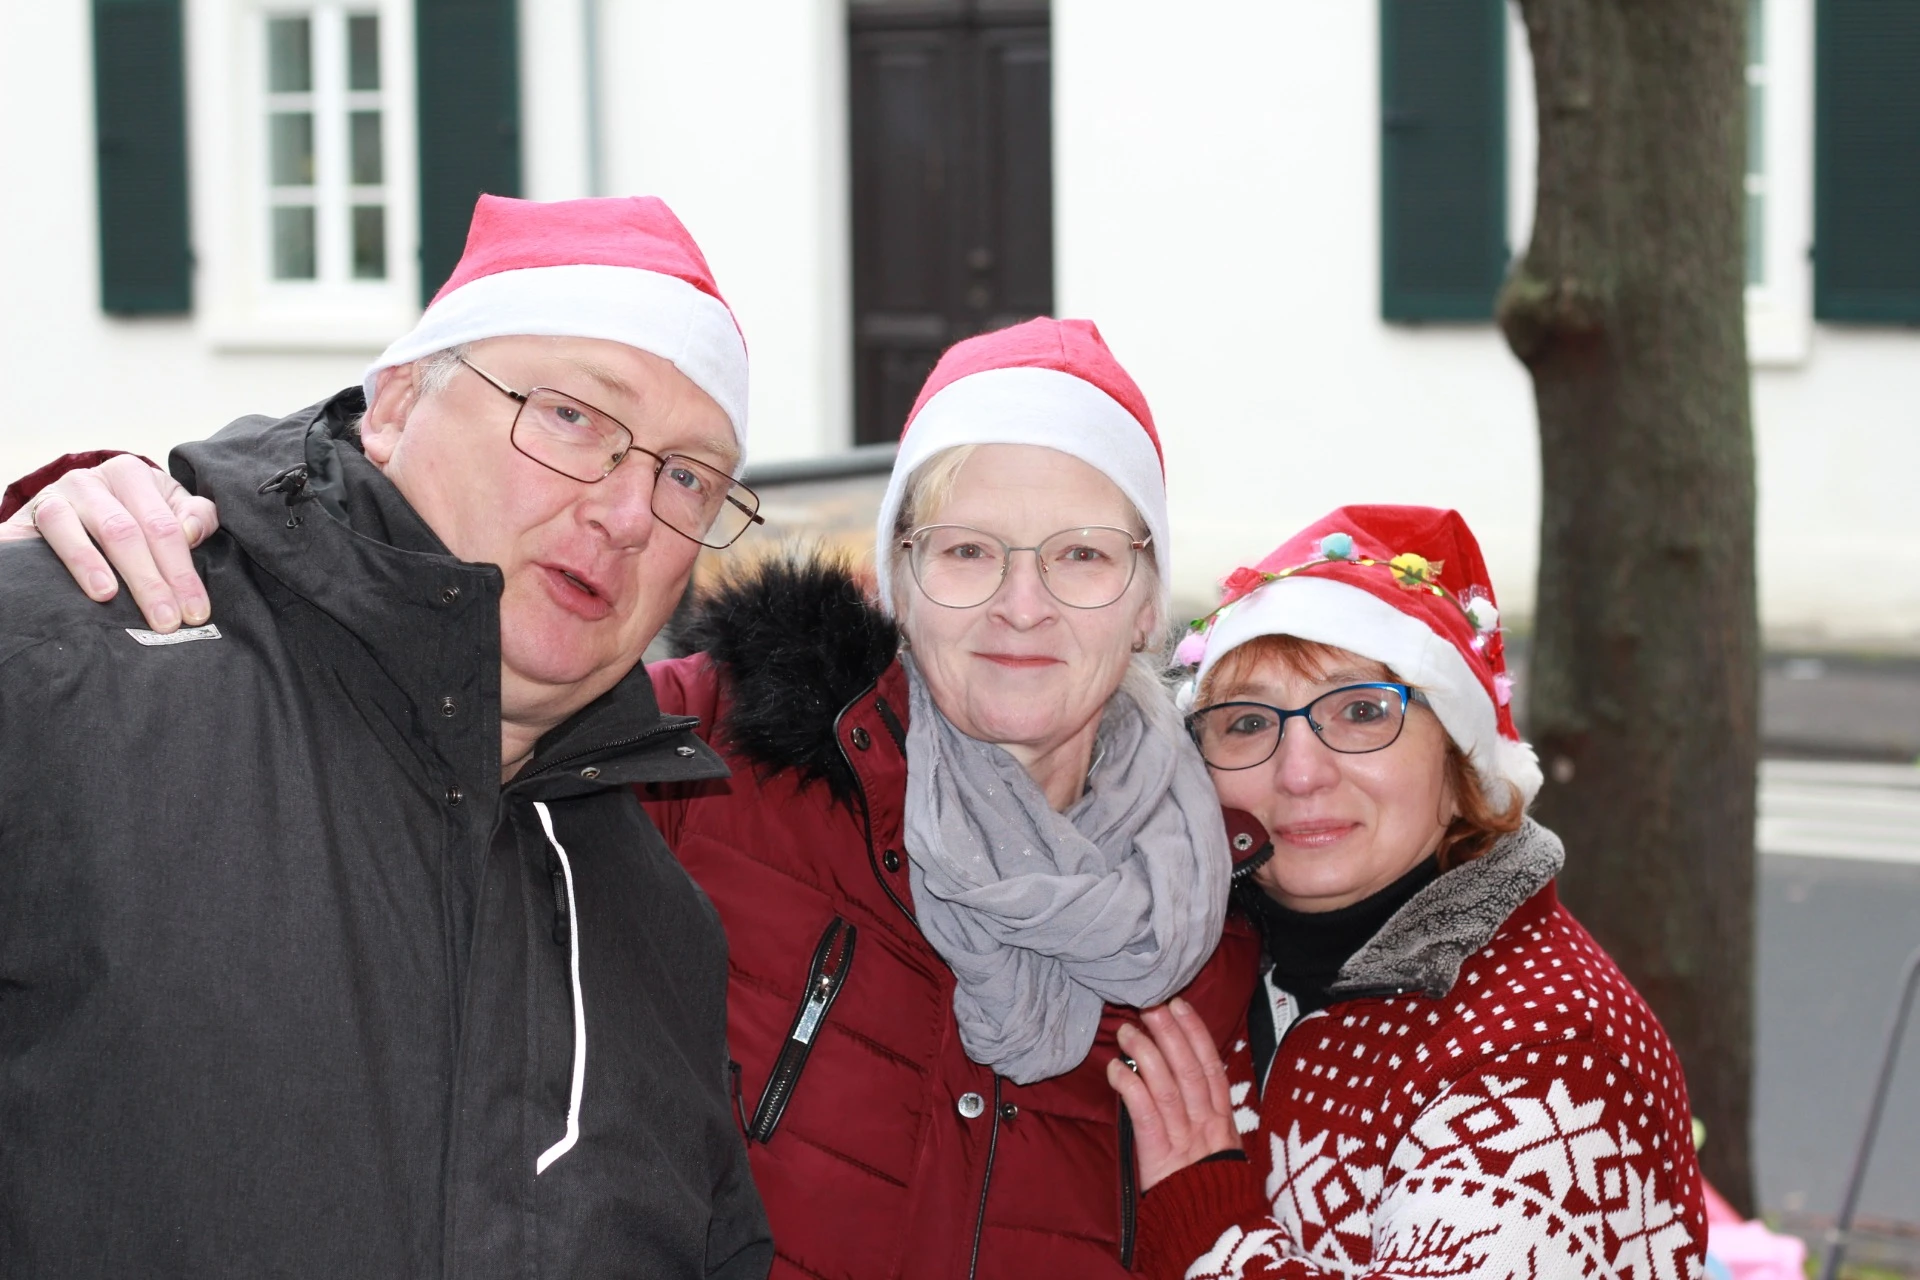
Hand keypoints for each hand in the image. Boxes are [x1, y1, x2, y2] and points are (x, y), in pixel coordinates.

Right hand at [0, 455, 216, 631]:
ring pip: (79, 529)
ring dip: (93, 566)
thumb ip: (196, 517)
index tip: (195, 612)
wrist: (66, 508)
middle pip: (126, 532)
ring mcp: (60, 494)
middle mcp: (95, 480)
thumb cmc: (129, 511)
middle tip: (165, 621)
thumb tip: (192, 533)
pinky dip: (66, 557)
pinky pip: (49, 531)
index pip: (165, 527)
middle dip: (149, 581)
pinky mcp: (35, 511)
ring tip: (108, 597)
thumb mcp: (168, 506)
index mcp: (133, 474)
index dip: (182, 573)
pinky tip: (81, 583)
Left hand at [1106, 998, 1241, 1192]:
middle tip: (1151, 1006)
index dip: (1196, 1033)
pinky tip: (1116, 1069)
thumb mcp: (1216, 1143)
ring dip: (1146, 1053)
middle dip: (1171, 1034)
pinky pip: (1146, 1115)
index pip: (1212, 1066)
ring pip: (1167, 1087)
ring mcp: (1184, 1140)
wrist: (1209, 1229)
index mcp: (1223, 1118)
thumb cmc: (1208, 1183)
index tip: (1179, 1005)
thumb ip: (1203, 1108)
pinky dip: (1131, 1088)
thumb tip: (1182, 1067)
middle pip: (1190, 1070)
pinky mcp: (1160, 1157)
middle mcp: (1206, 1124)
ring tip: (1126, 1031)